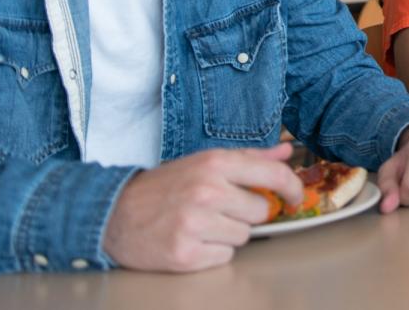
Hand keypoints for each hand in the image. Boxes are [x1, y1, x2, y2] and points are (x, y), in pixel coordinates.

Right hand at [103, 143, 302, 271]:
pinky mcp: (185, 254)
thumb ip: (249, 158)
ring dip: (228, 234)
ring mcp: (195, 224)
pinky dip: (211, 252)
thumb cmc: (165, 187)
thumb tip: (286, 152)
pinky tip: (191, 240)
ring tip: (201, 224)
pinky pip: (224, 257)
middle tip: (218, 209)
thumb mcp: (205, 162)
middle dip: (244, 213)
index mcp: (215, 164)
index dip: (292, 188)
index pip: (273, 176)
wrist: (114, 215)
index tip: (295, 198)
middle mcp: (207, 192)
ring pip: (243, 236)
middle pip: (260, 212)